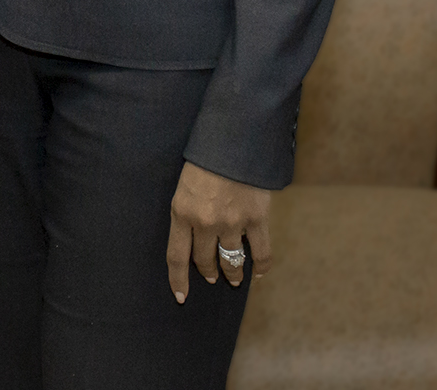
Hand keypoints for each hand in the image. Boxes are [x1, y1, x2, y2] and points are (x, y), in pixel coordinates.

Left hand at [166, 161, 272, 302]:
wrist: (233, 140)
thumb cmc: (203, 159)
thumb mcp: (183, 184)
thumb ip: (187, 210)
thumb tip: (192, 233)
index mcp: (181, 212)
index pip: (176, 256)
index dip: (178, 280)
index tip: (181, 296)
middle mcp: (205, 222)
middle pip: (204, 260)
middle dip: (207, 272)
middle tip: (211, 278)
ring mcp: (232, 222)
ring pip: (231, 260)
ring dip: (232, 273)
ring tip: (234, 279)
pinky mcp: (256, 218)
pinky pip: (260, 251)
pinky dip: (260, 266)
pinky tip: (258, 273)